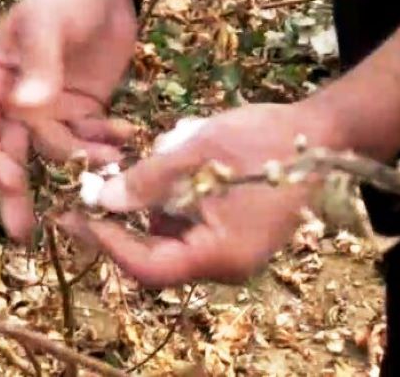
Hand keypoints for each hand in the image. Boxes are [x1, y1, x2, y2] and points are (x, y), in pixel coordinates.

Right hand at [0, 0, 138, 241]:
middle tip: (24, 234)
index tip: (11, 180)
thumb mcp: (46, 25)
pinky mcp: (85, 110)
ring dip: (80, 163)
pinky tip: (128, 139)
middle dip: (17, 192)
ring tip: (109, 166)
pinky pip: (90, 140)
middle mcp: (17, 102)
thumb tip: (27, 107)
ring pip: (57, 152)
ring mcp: (51, 109)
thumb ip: (39, 66)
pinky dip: (107, 145)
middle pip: (11, 154)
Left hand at [57, 102, 340, 286]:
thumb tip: (103, 200)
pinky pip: (192, 227)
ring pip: (173, 240)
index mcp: (219, 255)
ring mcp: (235, 252)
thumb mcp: (197, 151)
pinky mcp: (238, 234)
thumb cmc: (264, 140)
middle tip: (91, 194)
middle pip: (158, 258)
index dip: (108, 242)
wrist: (325, 133)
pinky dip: (173, 201)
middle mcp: (227, 264)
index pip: (148, 266)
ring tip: (140, 165)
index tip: (74, 215)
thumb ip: (148, 179)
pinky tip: (173, 164)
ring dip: (149, 208)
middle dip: (124, 224)